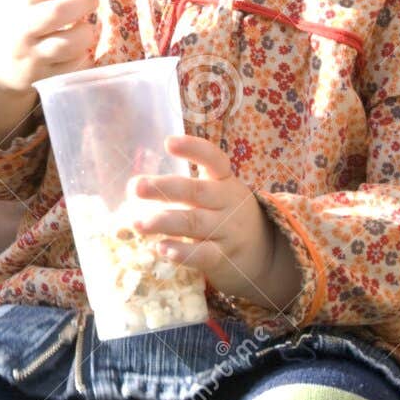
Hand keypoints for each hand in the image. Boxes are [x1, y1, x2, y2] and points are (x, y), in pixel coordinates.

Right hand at [0, 0, 105, 145]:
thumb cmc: (16, 21)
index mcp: (20, 0)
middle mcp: (23, 27)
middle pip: (59, 11)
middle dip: (86, 1)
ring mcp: (32, 55)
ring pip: (70, 43)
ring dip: (87, 32)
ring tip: (85, 28)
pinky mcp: (42, 78)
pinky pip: (74, 66)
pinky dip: (83, 56)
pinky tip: (76, 49)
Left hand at [129, 134, 302, 311]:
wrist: (264, 254)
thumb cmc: (225, 216)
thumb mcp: (216, 194)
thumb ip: (184, 188)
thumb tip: (134, 187)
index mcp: (224, 181)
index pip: (213, 159)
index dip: (193, 149)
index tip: (168, 142)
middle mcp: (228, 202)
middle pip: (196, 191)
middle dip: (164, 188)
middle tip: (135, 187)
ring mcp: (228, 230)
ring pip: (195, 223)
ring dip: (163, 222)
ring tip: (137, 224)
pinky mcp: (225, 257)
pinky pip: (203, 254)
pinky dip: (182, 252)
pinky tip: (162, 248)